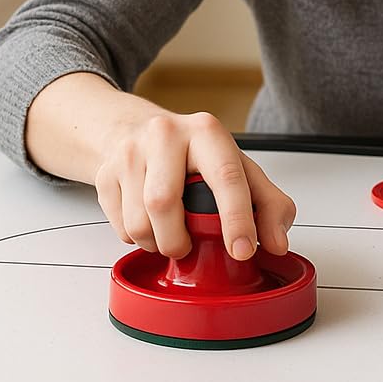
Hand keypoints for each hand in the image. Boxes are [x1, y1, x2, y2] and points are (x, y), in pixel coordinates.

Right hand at [95, 107, 296, 260]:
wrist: (138, 131)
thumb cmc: (195, 155)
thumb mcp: (238, 168)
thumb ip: (269, 204)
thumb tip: (277, 243)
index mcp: (206, 131)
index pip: (225, 176)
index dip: (236, 218)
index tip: (242, 249)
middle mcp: (165, 134)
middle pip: (164, 204)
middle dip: (179, 241)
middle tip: (189, 246)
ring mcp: (130, 152)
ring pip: (139, 222)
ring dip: (158, 243)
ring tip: (170, 232)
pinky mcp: (105, 173)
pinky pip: (120, 228)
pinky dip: (138, 239)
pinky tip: (150, 222)